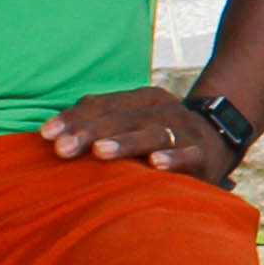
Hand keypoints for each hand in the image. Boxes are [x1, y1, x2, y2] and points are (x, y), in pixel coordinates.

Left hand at [40, 87, 234, 181]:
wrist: (218, 141)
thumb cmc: (159, 136)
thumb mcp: (131, 122)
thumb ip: (98, 121)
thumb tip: (51, 129)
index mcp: (143, 99)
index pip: (104, 105)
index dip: (74, 118)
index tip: (45, 135)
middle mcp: (164, 110)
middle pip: (123, 118)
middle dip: (90, 132)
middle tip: (62, 148)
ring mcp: (185, 132)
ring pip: (153, 134)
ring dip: (126, 142)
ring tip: (100, 152)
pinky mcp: (203, 155)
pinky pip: (188, 156)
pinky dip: (174, 159)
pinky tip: (156, 165)